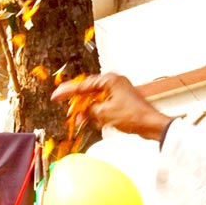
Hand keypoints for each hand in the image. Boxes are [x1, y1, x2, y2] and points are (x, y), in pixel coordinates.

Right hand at [51, 73, 172, 140]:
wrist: (149, 124)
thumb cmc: (132, 116)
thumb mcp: (104, 114)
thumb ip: (89, 110)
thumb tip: (80, 112)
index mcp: (110, 80)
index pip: (83, 85)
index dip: (67, 92)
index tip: (56, 95)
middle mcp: (114, 82)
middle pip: (89, 91)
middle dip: (78, 102)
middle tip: (66, 108)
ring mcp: (118, 91)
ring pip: (96, 99)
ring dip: (87, 109)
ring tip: (80, 118)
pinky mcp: (121, 100)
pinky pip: (103, 104)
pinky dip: (96, 112)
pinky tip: (93, 120)